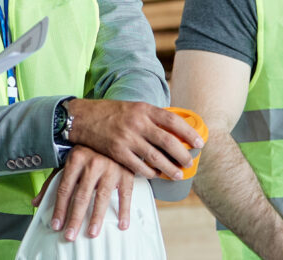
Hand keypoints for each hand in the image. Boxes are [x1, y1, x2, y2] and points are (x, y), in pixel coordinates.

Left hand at [30, 145, 131, 241]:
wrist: (115, 133)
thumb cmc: (88, 151)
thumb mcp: (68, 161)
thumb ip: (53, 182)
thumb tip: (36, 202)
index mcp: (75, 159)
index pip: (64, 189)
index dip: (59, 208)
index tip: (56, 225)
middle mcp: (92, 163)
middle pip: (81, 196)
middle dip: (75, 218)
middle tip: (70, 235)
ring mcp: (110, 167)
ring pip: (102, 197)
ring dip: (96, 217)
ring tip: (91, 233)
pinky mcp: (126, 172)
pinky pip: (125, 194)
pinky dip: (124, 210)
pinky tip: (122, 224)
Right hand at [64, 99, 203, 179]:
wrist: (82, 118)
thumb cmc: (110, 112)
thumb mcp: (134, 107)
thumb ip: (152, 117)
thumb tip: (175, 129)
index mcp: (143, 109)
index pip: (172, 121)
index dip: (189, 133)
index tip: (199, 143)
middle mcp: (137, 123)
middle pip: (167, 142)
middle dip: (182, 155)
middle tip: (189, 163)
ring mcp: (127, 138)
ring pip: (155, 158)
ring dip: (170, 168)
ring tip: (177, 174)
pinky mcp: (117, 152)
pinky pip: (139, 167)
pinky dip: (150, 173)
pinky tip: (156, 175)